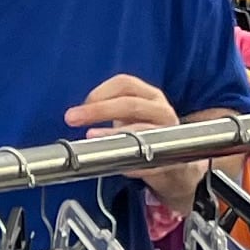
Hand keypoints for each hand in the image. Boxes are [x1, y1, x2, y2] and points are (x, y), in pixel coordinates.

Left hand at [65, 74, 211, 212]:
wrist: (177, 164)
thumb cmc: (146, 133)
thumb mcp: (130, 116)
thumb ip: (107, 110)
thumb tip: (76, 114)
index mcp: (149, 95)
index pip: (124, 83)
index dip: (100, 92)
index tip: (81, 105)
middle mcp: (161, 109)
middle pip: (130, 103)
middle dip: (98, 110)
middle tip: (72, 117)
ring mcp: (169, 133)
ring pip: (141, 129)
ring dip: (113, 134)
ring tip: (91, 136)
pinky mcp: (173, 157)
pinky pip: (150, 158)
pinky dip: (132, 163)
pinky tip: (118, 165)